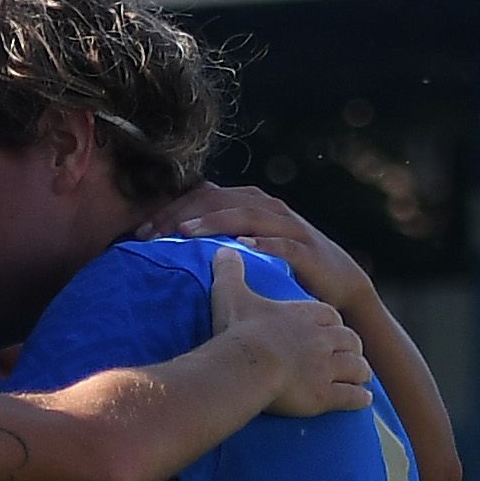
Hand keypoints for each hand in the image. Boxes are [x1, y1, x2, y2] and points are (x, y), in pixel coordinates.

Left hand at [166, 180, 363, 304]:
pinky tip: (241, 247)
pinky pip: (283, 243)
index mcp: (249, 203)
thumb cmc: (285, 266)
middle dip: (182, 215)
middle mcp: (268, 207)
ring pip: (247, 215)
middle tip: (151, 234)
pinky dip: (262, 243)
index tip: (139, 232)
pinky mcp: (306, 249)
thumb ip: (215, 241)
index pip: (203, 197)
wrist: (340, 284)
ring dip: (215, 222)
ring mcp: (288, 226)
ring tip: (185, 233)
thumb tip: (167, 248)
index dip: (170, 210)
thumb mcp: (246, 248)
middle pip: (219, 201)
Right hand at [209, 243, 372, 417]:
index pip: (330, 315)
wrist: (247, 365)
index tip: (330, 329)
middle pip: (350, 339)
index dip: (333, 323)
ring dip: (360, 373)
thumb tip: (223, 250)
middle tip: (349, 355)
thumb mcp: (231, 295)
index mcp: (305, 316)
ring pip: (357, 367)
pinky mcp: (325, 396)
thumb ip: (229, 272)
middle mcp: (322, 339)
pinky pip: (352, 397)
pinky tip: (362, 400)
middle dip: (352, 347)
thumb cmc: (239, 332)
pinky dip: (359, 398)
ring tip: (360, 379)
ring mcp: (327, 368)